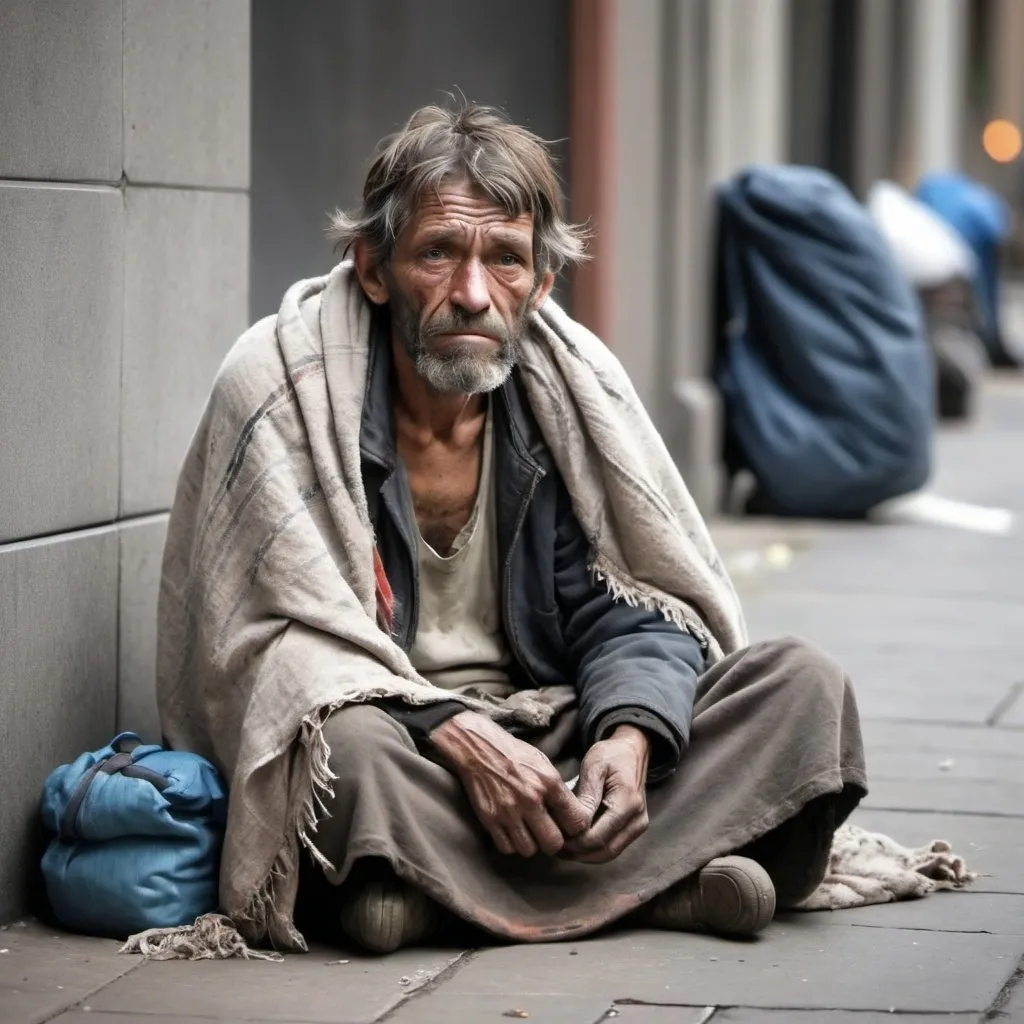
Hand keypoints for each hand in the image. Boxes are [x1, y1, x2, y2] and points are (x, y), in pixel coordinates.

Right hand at [432, 711, 590, 856]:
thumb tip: (571, 814)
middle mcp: (531, 799)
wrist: (478, 748)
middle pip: (553, 844)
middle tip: (548, 832)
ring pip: (529, 850)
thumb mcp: (544, 764)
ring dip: (531, 844)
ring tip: (528, 831)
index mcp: (549, 783)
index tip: (568, 825)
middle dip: (553, 842)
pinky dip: (511, 844)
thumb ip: (558, 790)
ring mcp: (508, 811)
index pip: (577, 822)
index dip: (575, 828)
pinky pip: (507, 848)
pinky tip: (512, 830)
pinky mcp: (489, 819)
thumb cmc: (513, 754)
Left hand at [560, 725, 649, 863]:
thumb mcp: (594, 767)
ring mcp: (638, 826)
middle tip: (554, 846)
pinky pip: (612, 847)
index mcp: (628, 802)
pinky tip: (575, 843)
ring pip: (608, 854)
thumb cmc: (610, 755)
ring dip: (584, 855)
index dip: (574, 843)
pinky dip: (593, 850)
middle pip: (604, 851)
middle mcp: (637, 819)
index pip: (598, 837)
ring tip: (562, 847)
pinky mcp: (634, 829)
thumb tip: (575, 823)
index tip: (554, 837)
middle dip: (577, 853)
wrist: (632, 751)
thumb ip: (586, 795)